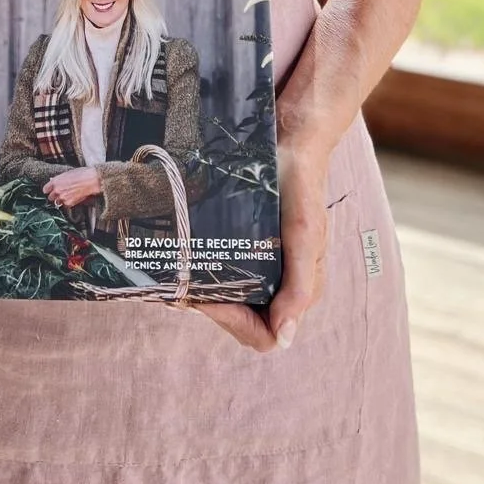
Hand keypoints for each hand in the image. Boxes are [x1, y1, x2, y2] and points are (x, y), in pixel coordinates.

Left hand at [43, 167, 102, 208]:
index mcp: (55, 181)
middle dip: (54, 196)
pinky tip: (73, 197)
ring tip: (68, 195)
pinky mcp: (69, 203)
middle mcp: (57, 190)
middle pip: (50, 197)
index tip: (50, 190)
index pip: (45, 189)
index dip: (48, 190)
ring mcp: (62, 198)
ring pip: (57, 202)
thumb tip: (55, 181)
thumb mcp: (67, 173)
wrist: (90, 181)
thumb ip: (59, 179)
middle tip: (60, 193)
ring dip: (61, 200)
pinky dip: (68, 202)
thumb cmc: (81, 174)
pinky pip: (65, 205)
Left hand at [190, 143, 330, 353]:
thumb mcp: (304, 235)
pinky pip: (228, 275)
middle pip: (244, 322)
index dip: (234, 323)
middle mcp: (282, 285)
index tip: (205, 296)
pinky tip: (186, 258)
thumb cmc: (301, 189)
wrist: (291, 144)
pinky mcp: (251, 248)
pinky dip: (206, 274)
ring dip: (205, 293)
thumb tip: (284, 339)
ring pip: (232, 301)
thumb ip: (299, 287)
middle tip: (181, 284)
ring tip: (179, 273)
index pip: (264, 335)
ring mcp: (266, 268)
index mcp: (300, 290)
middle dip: (212, 308)